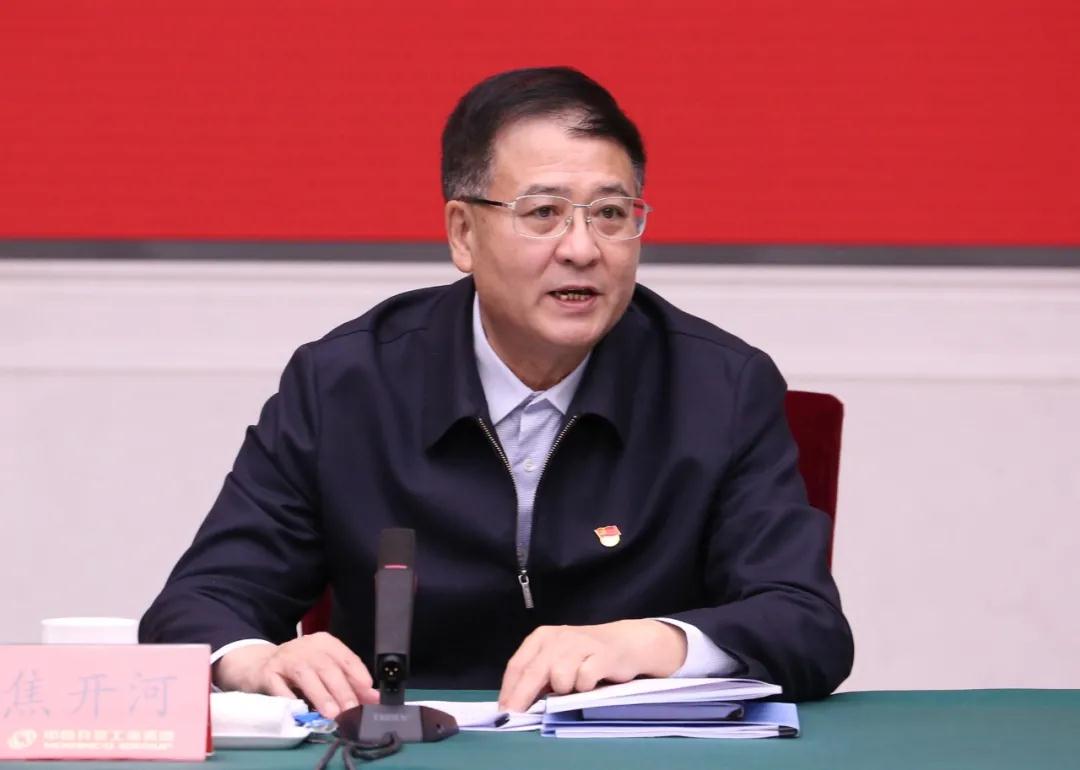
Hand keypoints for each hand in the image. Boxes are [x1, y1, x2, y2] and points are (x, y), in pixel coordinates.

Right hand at [213, 632, 379, 717]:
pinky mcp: (267, 672)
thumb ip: (348, 683)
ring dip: (320, 694)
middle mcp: (306, 646)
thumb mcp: (325, 670)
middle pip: (327, 666)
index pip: (345, 656)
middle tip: (351, 709)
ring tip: (332, 713)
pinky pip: (280, 686)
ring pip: (305, 674)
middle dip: (341, 689)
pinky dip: (290, 698)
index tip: (367, 688)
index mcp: (324, 643)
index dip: (357, 672)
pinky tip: (300, 710)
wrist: (260, 664)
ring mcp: (285, 658)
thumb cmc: (299, 668)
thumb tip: (374, 698)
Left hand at [498, 620, 687, 711]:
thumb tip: (515, 704)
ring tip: (573, 687)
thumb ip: (537, 676)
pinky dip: (585, 687)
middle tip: (517, 717)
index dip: (509, 690)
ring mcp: (580, 644)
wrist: (623, 642)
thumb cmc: (583, 656)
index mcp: (542, 637)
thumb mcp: (556, 660)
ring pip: (559, 677)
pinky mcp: (602, 655)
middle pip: (533, 672)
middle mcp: (558, 637)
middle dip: (523, 697)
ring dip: (564, 689)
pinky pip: (584, 679)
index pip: (518, 665)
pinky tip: (589, 683)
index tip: (504, 712)